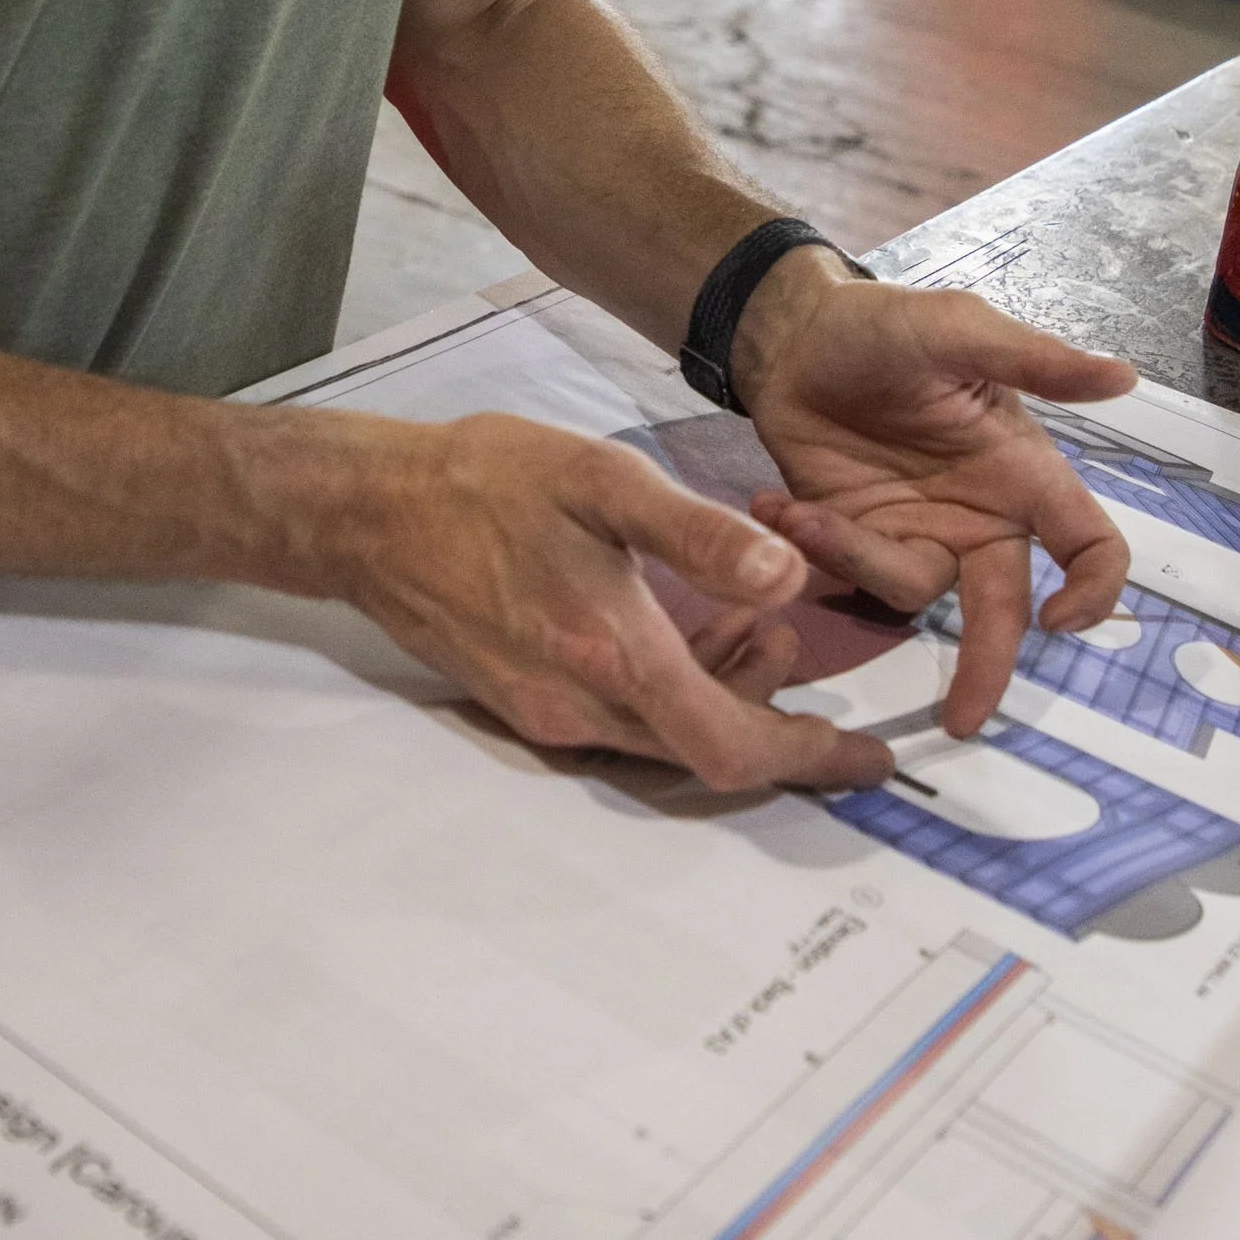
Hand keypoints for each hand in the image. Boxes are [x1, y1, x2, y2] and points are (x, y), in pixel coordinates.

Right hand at [323, 410, 897, 792]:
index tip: (870, 758)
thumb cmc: (485, 481)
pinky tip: (676, 627)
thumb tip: (788, 576)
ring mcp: (546, 713)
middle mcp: (581, 710)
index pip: (734, 747)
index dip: (811, 759)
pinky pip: (620, 720)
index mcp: (614, 660)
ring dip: (719, 695)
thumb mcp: (601, 480)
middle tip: (798, 643)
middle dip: (769, 711)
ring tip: (754, 623)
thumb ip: (697, 533)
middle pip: (704, 751)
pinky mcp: (521, 700)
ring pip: (663, 737)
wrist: (369, 510)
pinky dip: (668, 689)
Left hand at [730, 255, 1135, 737]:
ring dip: (851, 559)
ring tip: (794, 508)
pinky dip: (809, 545)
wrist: (790, 332)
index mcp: (1020, 472)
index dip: (1093, 590)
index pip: (1088, 544)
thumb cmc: (885, 326)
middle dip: (988, 668)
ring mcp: (915, 534)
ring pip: (908, 592)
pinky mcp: (853, 540)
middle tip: (960, 718)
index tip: (1060, 621)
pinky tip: (772, 501)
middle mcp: (977, 518)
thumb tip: (1125, 376)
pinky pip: (847, 572)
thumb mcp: (957, 330)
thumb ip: (1034, 360)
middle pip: (1002, 611)